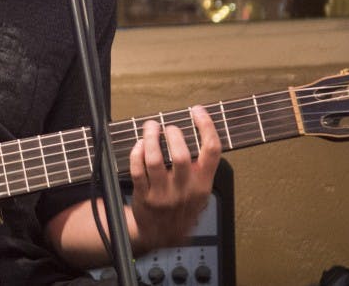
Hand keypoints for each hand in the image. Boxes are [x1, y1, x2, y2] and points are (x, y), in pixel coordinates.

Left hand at [127, 106, 220, 252]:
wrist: (163, 236)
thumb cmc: (182, 208)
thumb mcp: (201, 192)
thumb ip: (201, 168)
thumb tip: (199, 132)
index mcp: (203, 184)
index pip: (212, 151)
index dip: (206, 127)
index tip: (198, 111)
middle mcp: (184, 189)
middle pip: (180, 155)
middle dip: (173, 135)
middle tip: (168, 127)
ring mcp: (163, 194)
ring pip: (154, 160)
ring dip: (150, 138)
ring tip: (150, 127)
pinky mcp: (144, 196)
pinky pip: (137, 170)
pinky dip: (136, 153)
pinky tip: (139, 145)